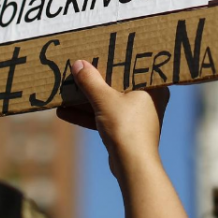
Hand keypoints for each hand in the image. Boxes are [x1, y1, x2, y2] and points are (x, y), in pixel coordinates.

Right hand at [56, 59, 169, 188]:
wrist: (132, 166)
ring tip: (66, 89)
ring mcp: (136, 117)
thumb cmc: (126, 128)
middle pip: (118, 84)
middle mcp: (148, 100)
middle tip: (81, 66)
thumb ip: (91, 81)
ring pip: (108, 102)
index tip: (102, 50)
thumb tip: (79, 64)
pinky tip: (63, 111)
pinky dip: (88, 115)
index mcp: (153, 87)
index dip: (117, 58)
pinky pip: (104, 117)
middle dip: (96, 80)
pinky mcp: (125, 131)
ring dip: (87, 99)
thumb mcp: (105, 100)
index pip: (134, 67)